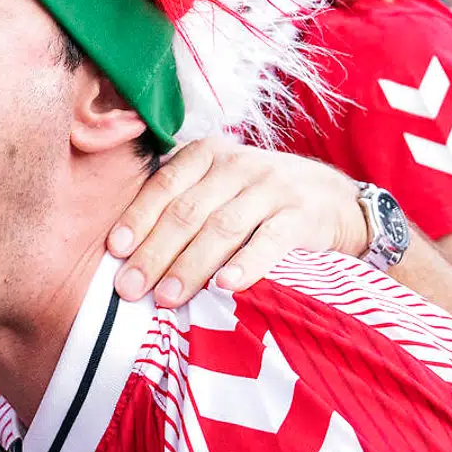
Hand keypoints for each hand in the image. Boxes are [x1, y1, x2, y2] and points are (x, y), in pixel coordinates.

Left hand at [107, 136, 365, 306]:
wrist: (336, 198)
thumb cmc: (259, 198)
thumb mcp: (221, 184)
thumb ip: (182, 201)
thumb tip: (126, 249)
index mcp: (209, 154)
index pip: (166, 184)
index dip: (139, 217)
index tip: (116, 249)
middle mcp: (238, 165)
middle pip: (188, 211)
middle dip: (155, 252)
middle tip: (129, 288)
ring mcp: (272, 188)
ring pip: (222, 228)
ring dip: (190, 265)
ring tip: (166, 297)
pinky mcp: (302, 217)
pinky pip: (269, 242)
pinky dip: (245, 265)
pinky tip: (224, 287)